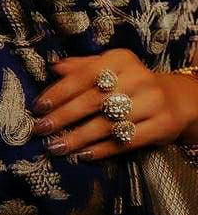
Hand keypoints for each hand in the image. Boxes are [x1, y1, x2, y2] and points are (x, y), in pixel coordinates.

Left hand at [32, 50, 197, 161]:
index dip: (59, 92)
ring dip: (78, 137)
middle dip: (63, 117)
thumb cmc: (131, 82)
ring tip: (56, 147)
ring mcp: (153, 102)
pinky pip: (127, 140)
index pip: (84, 75)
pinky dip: (102, 149)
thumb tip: (54, 67)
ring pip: (108, 123)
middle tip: (41, 129)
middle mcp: (138, 78)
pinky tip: (83, 155)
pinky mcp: (163, 125)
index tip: (39, 107)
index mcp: (121, 59)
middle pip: (93, 100)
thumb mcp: (110, 67)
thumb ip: (82, 67)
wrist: (176, 99)